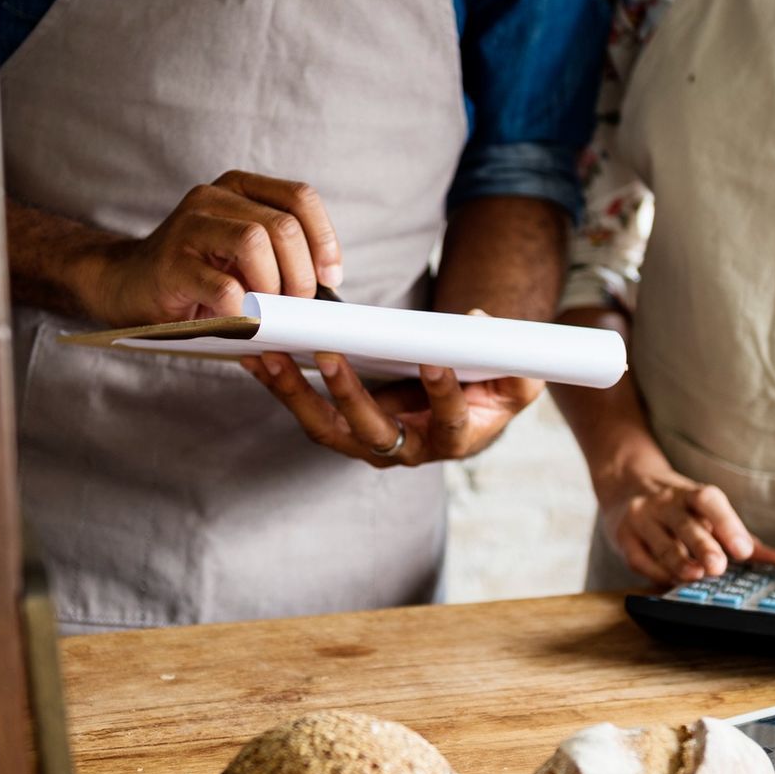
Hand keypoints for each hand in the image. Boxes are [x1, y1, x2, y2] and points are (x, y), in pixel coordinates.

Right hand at [86, 171, 341, 326]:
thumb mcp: (243, 255)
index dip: (324, 238)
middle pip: (282, 225)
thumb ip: (280, 254)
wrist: (128, 287)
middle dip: (301, 273)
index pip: (299, 197)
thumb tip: (329, 283)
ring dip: (272, 286)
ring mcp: (188, 226)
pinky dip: (242, 311)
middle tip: (296, 304)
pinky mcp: (171, 264)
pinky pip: (224, 287)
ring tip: (266, 309)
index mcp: (238, 189)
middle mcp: (213, 197)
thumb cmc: (197, 276)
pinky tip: (237, 319)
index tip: (330, 277)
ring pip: (255, 242)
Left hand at [241, 352, 540, 467]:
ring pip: (326, 427)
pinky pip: (306, 410)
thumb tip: (484, 324)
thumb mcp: (515, 386)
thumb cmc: (487, 394)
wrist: (461, 412)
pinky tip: (257, 357)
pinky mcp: (341, 428)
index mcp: (452, 439)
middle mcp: (405, 450)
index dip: (443, 396)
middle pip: (370, 431)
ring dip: (296, 393)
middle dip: (348, 395)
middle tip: (330, 356)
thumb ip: (517, 371)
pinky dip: (280, 384)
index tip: (435, 363)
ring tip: (271, 357)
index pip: (448, 421)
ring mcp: (367, 442)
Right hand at [599, 469, 774, 586]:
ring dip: (678, 561)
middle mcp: (664, 503)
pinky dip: (656, 572)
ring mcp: (641, 518)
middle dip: (702, 545)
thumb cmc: (677, 505)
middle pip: (685, 523)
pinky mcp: (623, 537)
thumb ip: (739, 535)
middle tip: (718, 566)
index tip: (744, 550)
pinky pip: (639, 558)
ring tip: (694, 575)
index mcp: (690, 494)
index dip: (728, 525)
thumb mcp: (706, 510)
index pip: (709, 502)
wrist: (625, 483)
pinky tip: (670, 581)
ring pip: (660, 542)